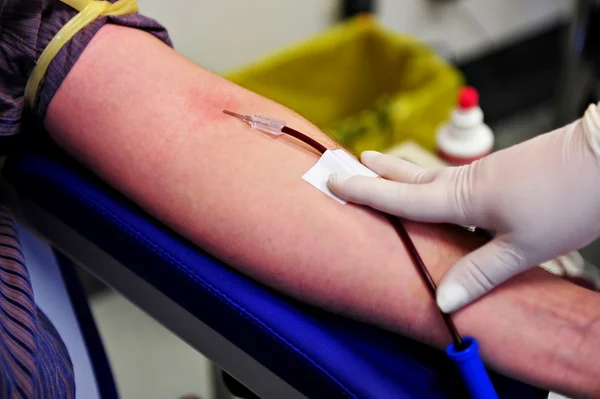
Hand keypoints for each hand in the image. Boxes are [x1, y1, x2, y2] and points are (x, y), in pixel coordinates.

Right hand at [328, 103, 599, 312]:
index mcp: (464, 198)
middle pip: (413, 176)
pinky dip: (437, 184)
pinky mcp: (505, 172)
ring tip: (387, 169)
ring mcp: (488, 173)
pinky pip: (458, 181)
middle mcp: (469, 181)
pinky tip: (445, 194)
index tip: (336, 181)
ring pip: (434, 177)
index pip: (402, 198)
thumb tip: (443, 300)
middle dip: (381, 170)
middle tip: (353, 159)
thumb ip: (480, 273)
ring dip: (406, 174)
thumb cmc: (569, 200)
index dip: (367, 192)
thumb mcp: (524, 247)